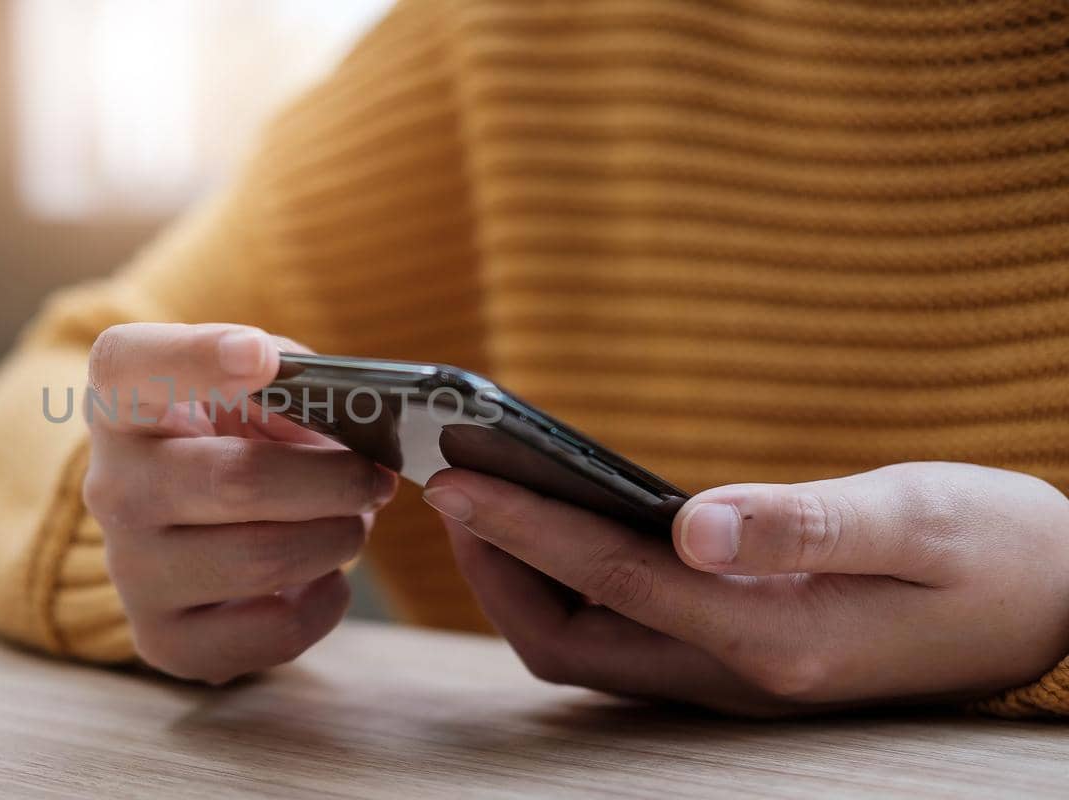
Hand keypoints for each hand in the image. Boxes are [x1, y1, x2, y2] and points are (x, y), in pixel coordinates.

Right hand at [82, 323, 395, 683]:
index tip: (259, 355)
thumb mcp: (255, 384)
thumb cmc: (235, 434)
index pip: (131, 365)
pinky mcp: (162, 639)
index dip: (198, 359)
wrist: (191, 522)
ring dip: (338, 538)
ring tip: (348, 522)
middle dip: (334, 479)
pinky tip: (322, 576)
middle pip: (237, 481)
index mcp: (121, 397)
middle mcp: (110, 484)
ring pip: (264, 558)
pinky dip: (326, 601)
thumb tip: (357, 422)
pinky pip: (273, 631)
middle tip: (373, 476)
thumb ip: (294, 381)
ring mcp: (129, 569)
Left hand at [424, 462, 1068, 714]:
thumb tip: (692, 520)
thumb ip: (806, 523)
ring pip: (588, 643)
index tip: (453, 480)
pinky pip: (623, 634)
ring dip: (524, 580)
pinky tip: (560, 526)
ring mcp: (734, 677)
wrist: (1061, 605)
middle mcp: (737, 675)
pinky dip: (571, 585)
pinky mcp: (740, 659)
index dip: (522, 529)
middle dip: (495, 568)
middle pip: (569, 637)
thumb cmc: (1002, 552)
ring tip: (483, 499)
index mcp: (773, 640)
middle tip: (448, 485)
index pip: (610, 580)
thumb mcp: (920, 519)